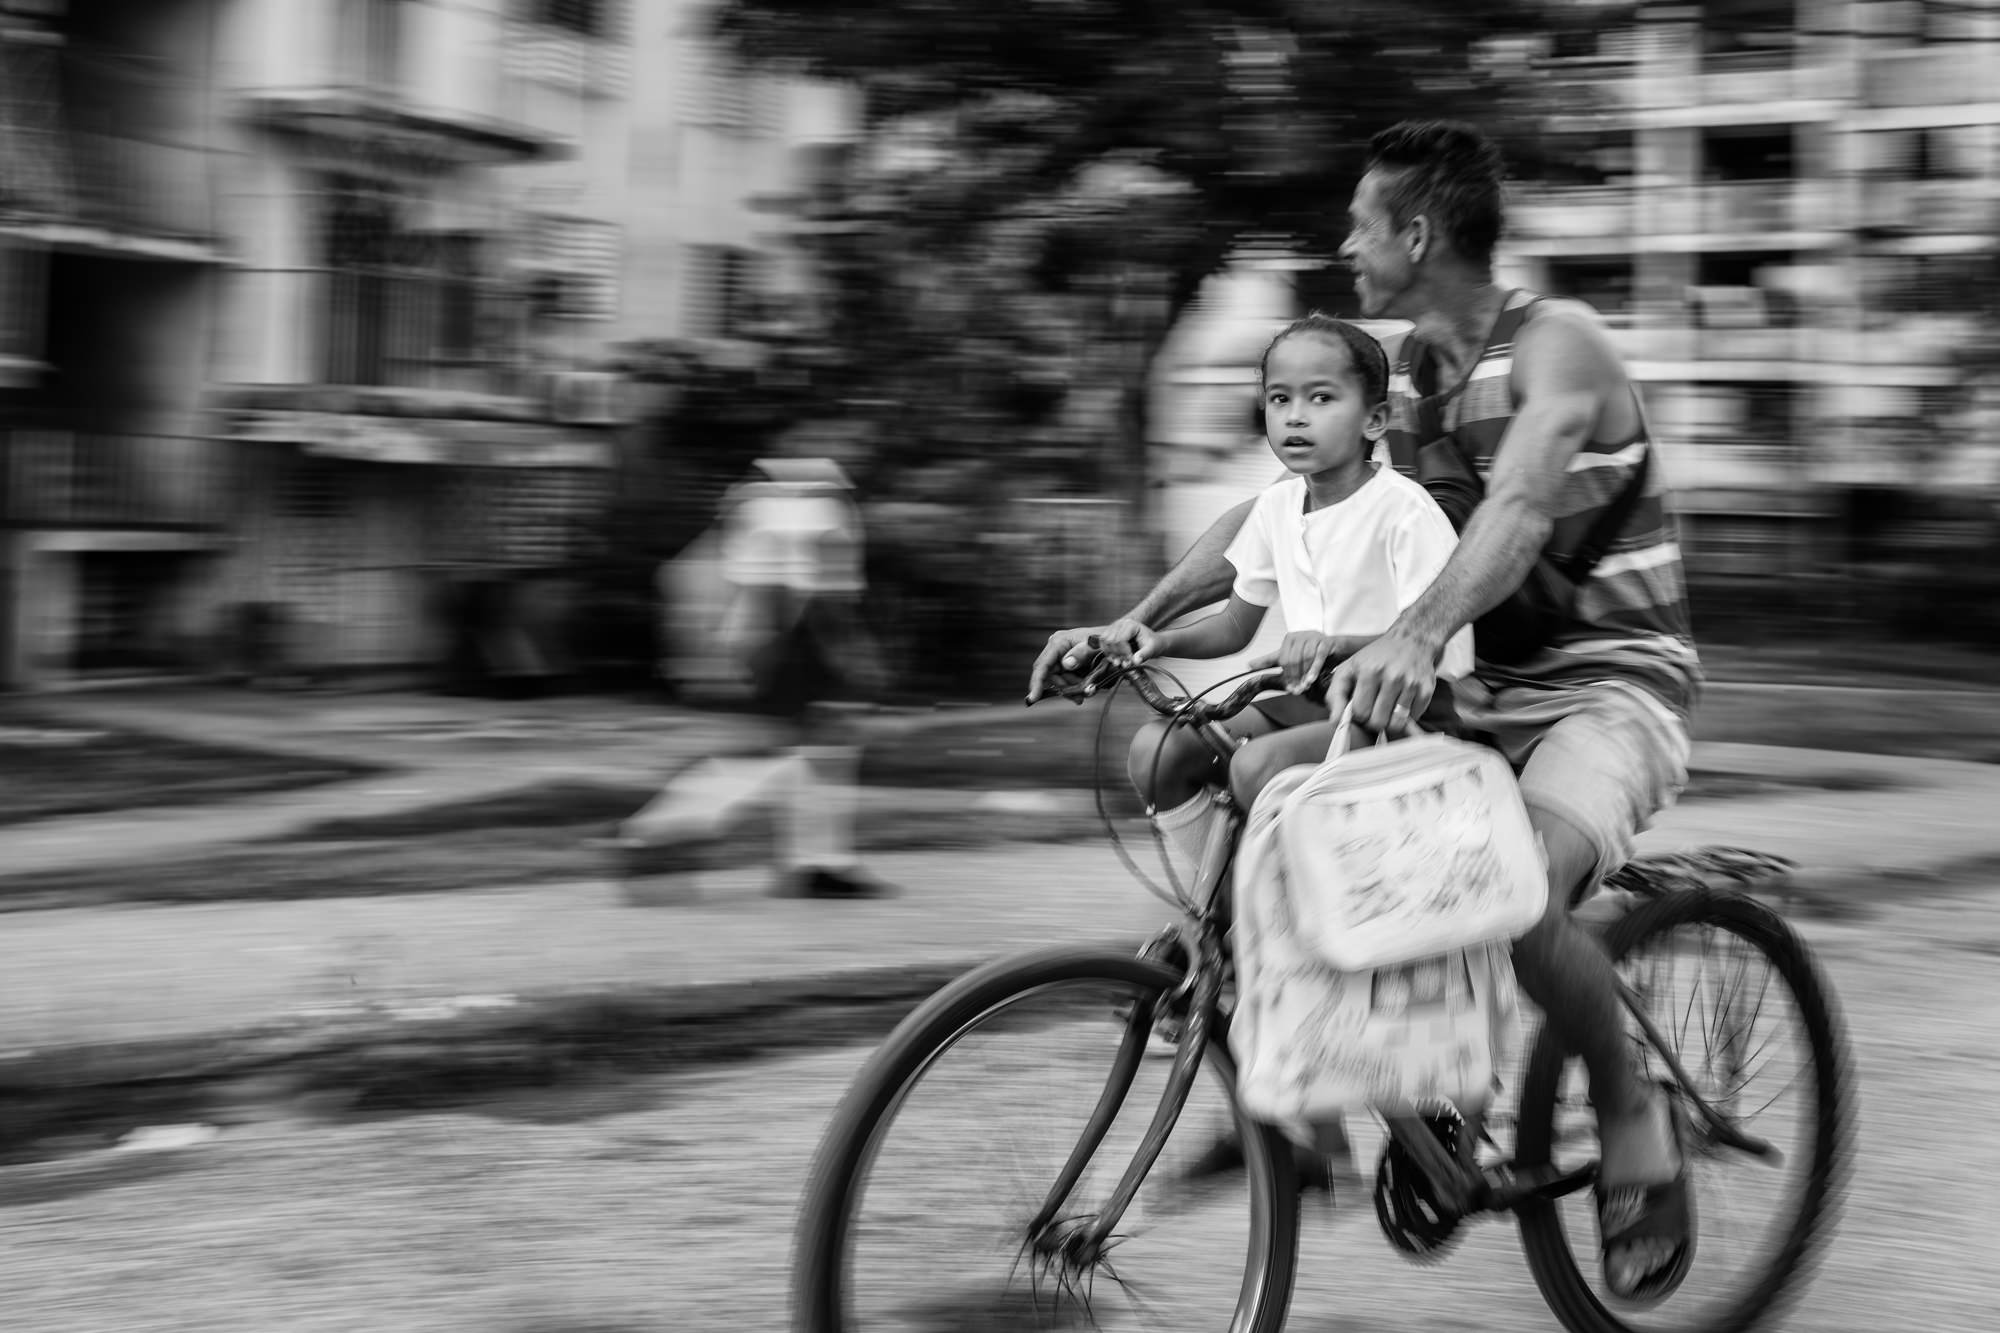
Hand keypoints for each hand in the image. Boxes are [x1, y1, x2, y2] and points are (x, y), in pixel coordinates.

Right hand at [1027, 625, 1102, 702]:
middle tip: (1081, 695)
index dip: (1036, 682)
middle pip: (1050, 677)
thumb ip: (1082, 653)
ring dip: (1072, 688)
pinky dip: (1075, 687)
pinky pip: (1066, 680)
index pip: (1042, 665)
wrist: (1117, 639)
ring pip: (1059, 681)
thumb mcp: (1096, 645)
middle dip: (1065, 687)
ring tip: (1088, 690)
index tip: (1033, 698)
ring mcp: (1061, 657)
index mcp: (1059, 642)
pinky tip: (1085, 689)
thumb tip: (1066, 664)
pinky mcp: (1068, 664)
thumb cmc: (1106, 639)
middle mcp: (1056, 649)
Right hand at [1097, 617, 1161, 667]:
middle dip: (1117, 655)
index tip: (1130, 661)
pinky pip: (1103, 643)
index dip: (1124, 653)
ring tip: (1120, 661)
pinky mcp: (1110, 634)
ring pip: (1104, 642)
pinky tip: (1115, 658)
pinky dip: (1107, 652)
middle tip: (1125, 663)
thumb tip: (1135, 661)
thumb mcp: (1152, 649)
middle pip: (1110, 641)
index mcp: (1131, 624)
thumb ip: (1144, 655)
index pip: (1120, 639)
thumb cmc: (1153, 643)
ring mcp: (1114, 628)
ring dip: (1110, 654)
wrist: (1152, 642)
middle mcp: (1120, 624)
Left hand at [1266, 630, 1340, 694]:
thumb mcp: (1289, 657)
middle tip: (1297, 690)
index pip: (1283, 659)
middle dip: (1295, 677)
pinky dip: (1314, 670)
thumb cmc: (1312, 653)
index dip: (1286, 675)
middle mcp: (1301, 635)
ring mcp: (1313, 636)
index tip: (1289, 688)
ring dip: (1305, 676)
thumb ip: (1270, 661)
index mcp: (1289, 638)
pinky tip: (1311, 680)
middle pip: (1293, 660)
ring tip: (1304, 687)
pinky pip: (1318, 657)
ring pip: (1305, 659)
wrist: (1336, 649)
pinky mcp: (1325, 641)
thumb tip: (1248, 665)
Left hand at [1324, 627, 1438, 734]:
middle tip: (1373, 711)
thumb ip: (1335, 694)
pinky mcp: (1426, 690)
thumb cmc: (1375, 657)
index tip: (1359, 708)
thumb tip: (1334, 722)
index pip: (1359, 712)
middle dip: (1372, 721)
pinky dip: (1405, 716)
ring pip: (1396, 724)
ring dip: (1389, 722)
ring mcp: (1411, 684)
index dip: (1357, 715)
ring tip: (1386, 710)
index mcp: (1369, 671)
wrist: (1411, 640)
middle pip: (1377, 722)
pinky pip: (1412, 719)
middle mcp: (1391, 677)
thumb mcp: (1349, 668)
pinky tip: (1400, 703)